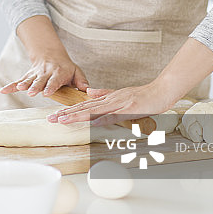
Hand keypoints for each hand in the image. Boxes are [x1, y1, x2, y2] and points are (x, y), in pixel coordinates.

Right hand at [0, 54, 88, 97]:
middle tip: (32, 93)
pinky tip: (3, 91)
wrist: (50, 55)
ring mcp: (35, 74)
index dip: (51, 86)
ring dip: (24, 85)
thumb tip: (87, 90)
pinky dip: (10, 86)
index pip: (54, 80)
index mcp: (58, 73)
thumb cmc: (66, 68)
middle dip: (36, 86)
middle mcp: (46, 73)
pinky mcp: (28, 76)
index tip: (47, 92)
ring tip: (18, 90)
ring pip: (29, 80)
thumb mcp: (76, 72)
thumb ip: (81, 81)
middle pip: (40, 81)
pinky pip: (18, 81)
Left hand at [46, 82, 173, 124]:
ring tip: (63, 120)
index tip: (56, 115)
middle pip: (85, 108)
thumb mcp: (120, 93)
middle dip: (67, 114)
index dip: (69, 110)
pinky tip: (92, 123)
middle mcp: (110, 100)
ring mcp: (119, 103)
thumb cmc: (143, 95)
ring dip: (78, 116)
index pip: (85, 105)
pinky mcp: (129, 108)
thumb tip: (87, 92)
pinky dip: (102, 118)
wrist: (161, 91)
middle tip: (51, 119)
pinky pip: (114, 115)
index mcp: (108, 98)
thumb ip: (104, 93)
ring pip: (94, 110)